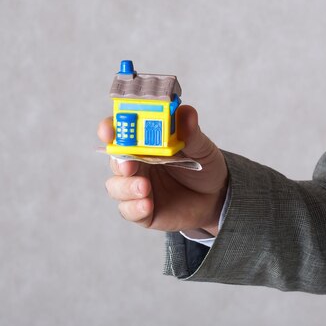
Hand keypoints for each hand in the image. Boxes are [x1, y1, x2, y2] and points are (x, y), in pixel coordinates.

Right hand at [98, 105, 227, 235]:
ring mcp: (136, 188)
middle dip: (118, 162)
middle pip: (115, 160)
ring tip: (145, 188)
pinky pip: (129, 211)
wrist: (216, 197)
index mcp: (144, 143)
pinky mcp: (142, 211)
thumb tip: (186, 113)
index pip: (120, 131)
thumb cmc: (204, 167)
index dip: (110, 129)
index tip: (109, 131)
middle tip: (129, 165)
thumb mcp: (201, 148)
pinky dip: (135, 208)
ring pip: (115, 187)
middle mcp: (136, 164)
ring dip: (126, 187)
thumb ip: (191, 133)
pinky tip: (148, 206)